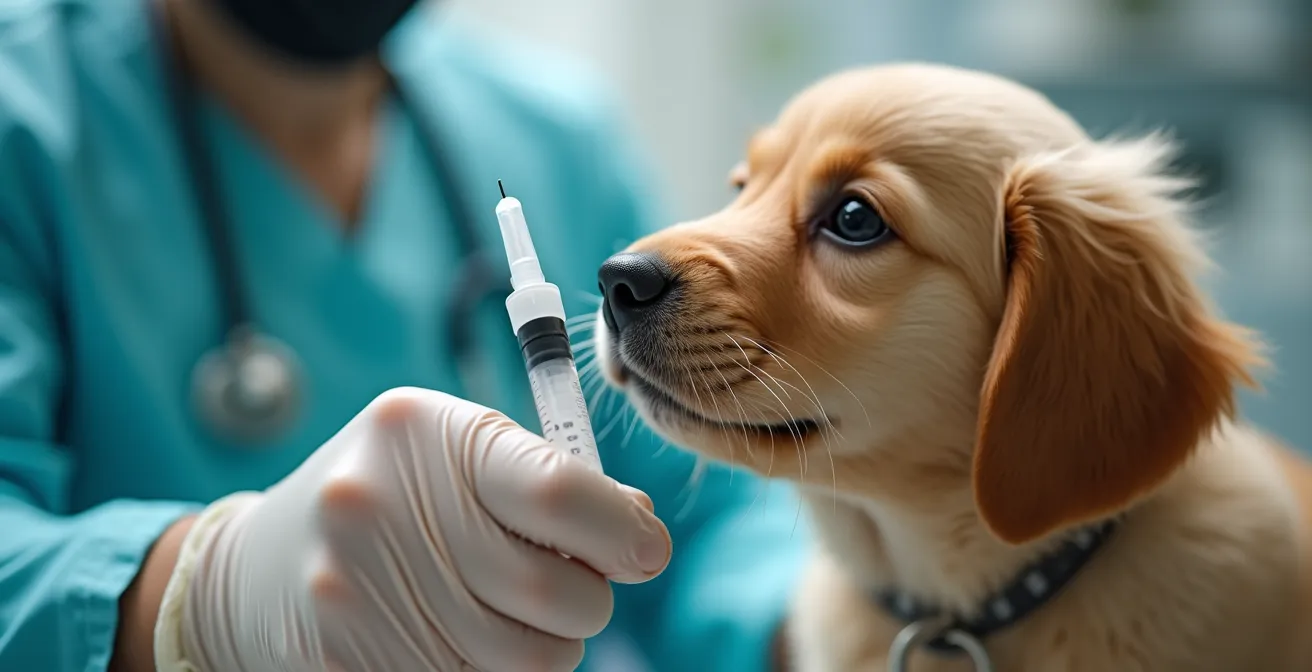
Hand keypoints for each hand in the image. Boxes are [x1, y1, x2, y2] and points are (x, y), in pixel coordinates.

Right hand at [154, 387, 671, 671]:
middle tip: (569, 586)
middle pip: (556, 592)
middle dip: (589, 599)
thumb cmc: (390, 495)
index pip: (559, 493)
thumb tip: (639, 526)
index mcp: (427, 432)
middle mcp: (380, 503)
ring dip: (543, 646)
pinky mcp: (340, 661)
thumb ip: (546, 479)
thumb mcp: (457, 454)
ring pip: (527, 660)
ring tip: (505, 612)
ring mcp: (353, 587)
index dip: (624, 533)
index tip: (645, 550)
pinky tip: (452, 637)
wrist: (254, 565)